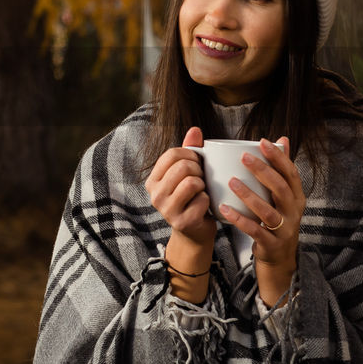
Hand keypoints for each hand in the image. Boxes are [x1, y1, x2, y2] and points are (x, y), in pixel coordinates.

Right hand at [145, 126, 216, 247]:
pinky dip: (209, 201)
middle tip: (201, 179)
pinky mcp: (182, 222)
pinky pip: (202, 200)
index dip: (191, 155)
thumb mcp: (187, 174)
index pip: (172, 154)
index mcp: (153, 180)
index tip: (196, 164)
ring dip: (204, 185)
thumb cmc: (191, 199)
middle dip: (199, 170)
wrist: (194, 233)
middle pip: (183, 167)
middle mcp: (155, 195)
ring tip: (202, 191)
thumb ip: (189, 151)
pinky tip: (205, 207)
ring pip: (193, 182)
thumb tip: (195, 129)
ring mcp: (167, 210)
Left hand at [217, 137, 303, 305]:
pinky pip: (255, 230)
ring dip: (249, 195)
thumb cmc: (277, 220)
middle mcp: (293, 212)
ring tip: (232, 181)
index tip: (262, 142)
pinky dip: (240, 219)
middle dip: (264, 171)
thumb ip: (281, 170)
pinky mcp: (271, 243)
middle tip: (244, 157)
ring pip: (268, 210)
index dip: (279, 157)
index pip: (291, 173)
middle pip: (281, 189)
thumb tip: (282, 139)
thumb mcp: (283, 196)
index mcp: (296, 197)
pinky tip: (224, 209)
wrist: (280, 257)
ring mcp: (284, 229)